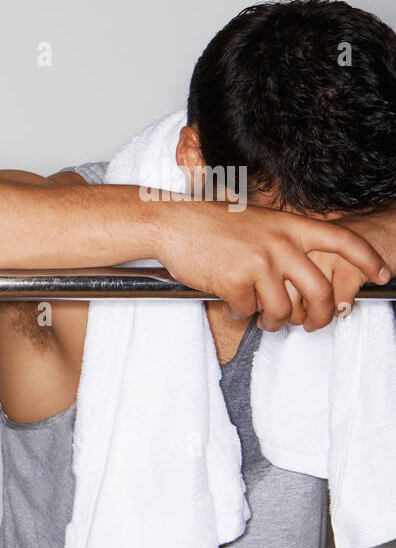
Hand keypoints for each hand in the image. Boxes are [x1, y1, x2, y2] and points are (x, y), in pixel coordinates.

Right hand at [157, 200, 391, 332]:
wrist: (172, 223)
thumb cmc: (210, 224)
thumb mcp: (258, 222)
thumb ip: (284, 242)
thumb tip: (302, 279)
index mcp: (290, 226)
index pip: (343, 241)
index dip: (369, 260)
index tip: (382, 274)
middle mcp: (281, 244)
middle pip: (320, 291)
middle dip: (322, 316)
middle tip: (314, 325)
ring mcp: (259, 264)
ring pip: (284, 310)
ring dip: (274, 322)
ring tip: (264, 319)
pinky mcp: (235, 282)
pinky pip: (248, 312)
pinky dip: (240, 314)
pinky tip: (230, 303)